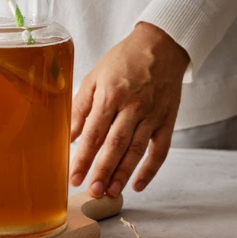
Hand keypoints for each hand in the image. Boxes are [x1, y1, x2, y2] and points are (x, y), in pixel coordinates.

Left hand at [70, 22, 189, 196]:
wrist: (161, 45)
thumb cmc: (123, 60)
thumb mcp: (95, 77)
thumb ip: (81, 107)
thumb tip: (68, 137)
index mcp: (111, 94)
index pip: (94, 132)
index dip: (83, 157)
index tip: (73, 177)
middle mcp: (133, 106)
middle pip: (115, 144)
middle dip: (102, 170)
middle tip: (91, 191)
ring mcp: (152, 114)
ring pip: (136, 150)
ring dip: (123, 173)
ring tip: (110, 192)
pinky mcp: (168, 120)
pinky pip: (160, 150)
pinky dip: (150, 169)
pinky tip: (138, 185)